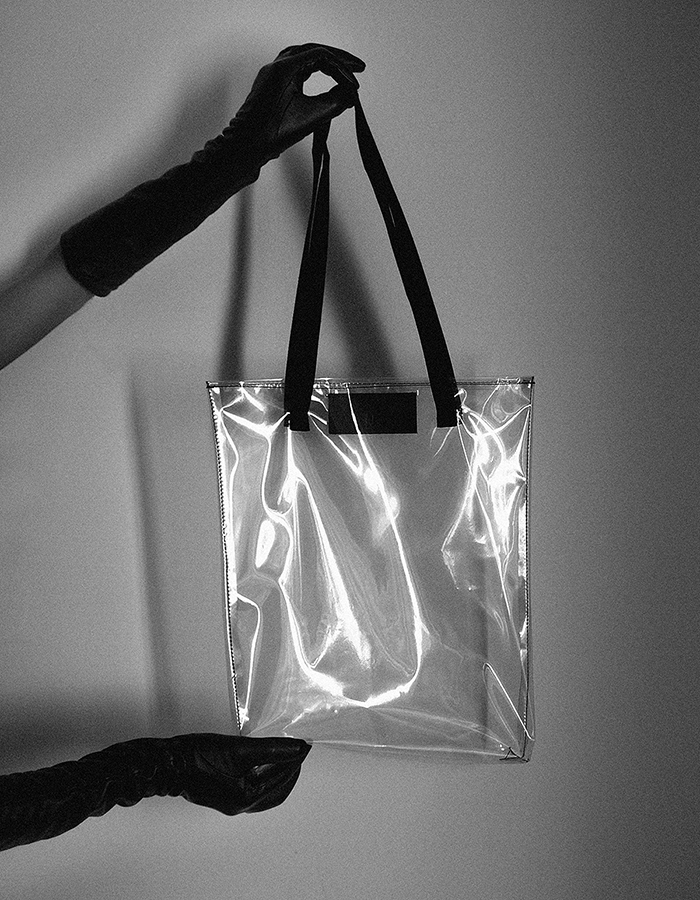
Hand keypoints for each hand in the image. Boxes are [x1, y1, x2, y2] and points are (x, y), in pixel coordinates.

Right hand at [170, 733, 311, 814]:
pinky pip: (253, 791)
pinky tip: (264, 765)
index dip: (295, 759)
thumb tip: (297, 748)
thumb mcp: (240, 748)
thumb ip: (272, 749)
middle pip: (277, 791)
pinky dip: (264, 778)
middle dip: (290, 771)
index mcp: (246, 797)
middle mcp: (241, 805)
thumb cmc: (199, 756)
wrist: (169, 763)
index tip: (304, 745)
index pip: (281, 777)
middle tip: (299, 752)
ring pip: (266, 793)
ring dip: (278, 775)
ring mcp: (232, 803)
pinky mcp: (224, 796)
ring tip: (286, 757)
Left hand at [230, 43, 365, 161]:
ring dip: (325, 64)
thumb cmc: (271, 133)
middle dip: (337, 60)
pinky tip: (323, 77)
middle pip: (313, 52)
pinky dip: (313, 71)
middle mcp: (276, 66)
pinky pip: (296, 70)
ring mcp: (272, 74)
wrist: (245, 147)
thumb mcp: (309, 118)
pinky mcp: (271, 85)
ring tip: (342, 71)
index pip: (320, 55)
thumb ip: (333, 103)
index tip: (355, 82)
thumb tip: (351, 95)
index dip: (342, 67)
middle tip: (357, 68)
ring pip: (304, 59)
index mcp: (284, 68)